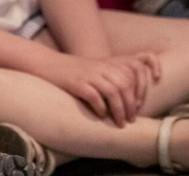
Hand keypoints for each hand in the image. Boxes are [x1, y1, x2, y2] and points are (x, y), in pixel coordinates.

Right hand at [43, 52, 161, 125]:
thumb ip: (113, 80)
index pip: (131, 77)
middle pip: (124, 85)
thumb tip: (130, 103)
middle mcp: (101, 68)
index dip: (137, 94)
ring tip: (119, 122)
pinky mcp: (76, 83)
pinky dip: (100, 107)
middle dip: (130, 105)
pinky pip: (94, 95)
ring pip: (112, 91)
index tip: (137, 108)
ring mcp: (89, 75)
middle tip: (130, 120)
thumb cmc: (76, 74)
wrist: (51, 65)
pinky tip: (101, 115)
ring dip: (118, 109)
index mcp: (108, 65)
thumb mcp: (97, 72)